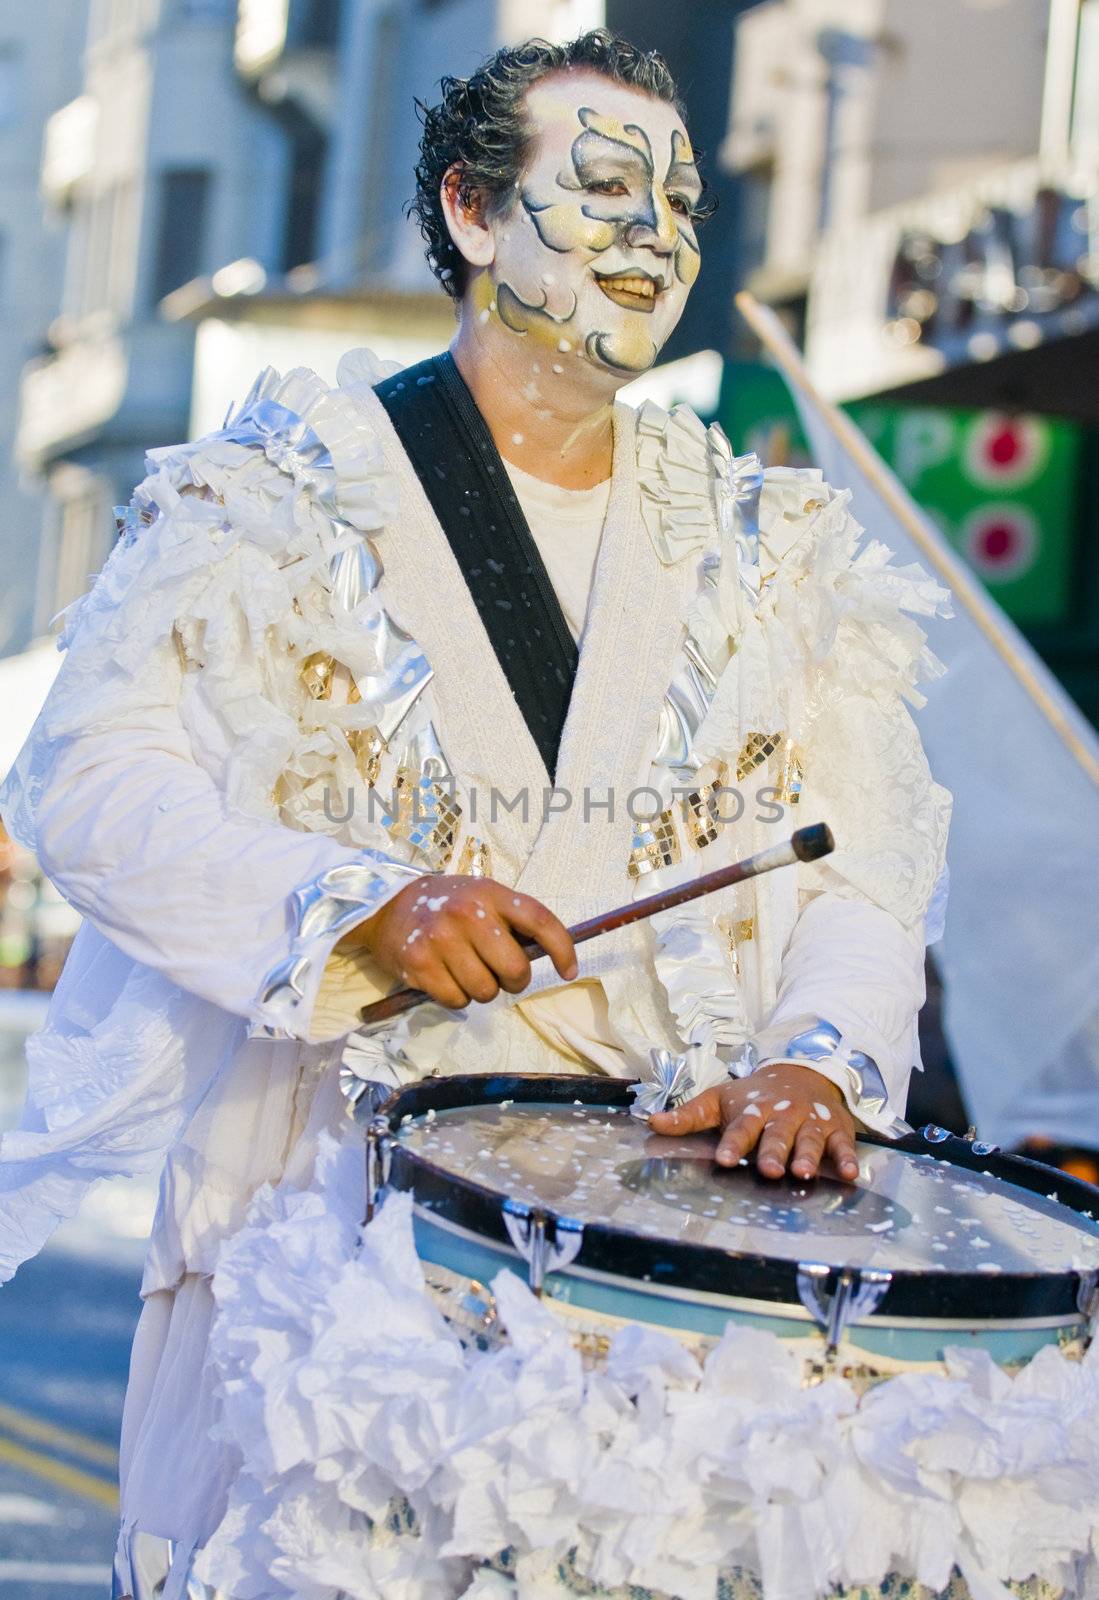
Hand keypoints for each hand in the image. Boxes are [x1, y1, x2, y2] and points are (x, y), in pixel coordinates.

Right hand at [341, 875, 577, 1009]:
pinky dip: (456, 999)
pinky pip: (457, 1002)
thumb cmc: (445, 904)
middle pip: (516, 969)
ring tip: (465, 971)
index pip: (541, 922)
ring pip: (487, 991)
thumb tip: (549, 955)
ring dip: (482, 990)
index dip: (563, 950)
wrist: (386, 906)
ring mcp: (442, 939)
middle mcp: (468, 914)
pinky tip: (445, 978)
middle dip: (514, 980)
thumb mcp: (481, 896)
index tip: (569, 971)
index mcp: (491, 893)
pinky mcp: (420, 964)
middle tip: (499, 972)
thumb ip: (511, 920)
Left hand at [648, 1062, 859, 1181]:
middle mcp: (782, 1118)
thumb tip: (651, 1123)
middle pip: (776, 1136)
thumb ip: (688, 1116)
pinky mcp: (835, 1130)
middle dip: (773, 1152)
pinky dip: (847, 1158)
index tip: (724, 1159)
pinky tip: (850, 1174)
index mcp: (752, 1112)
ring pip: (809, 1141)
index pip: (740, 1129)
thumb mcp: (719, 1100)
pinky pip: (843, 1145)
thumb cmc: (754, 1096)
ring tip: (803, 1172)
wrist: (802, 1073)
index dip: (733, 1144)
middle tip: (769, 1169)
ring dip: (807, 1155)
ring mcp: (810, 1123)